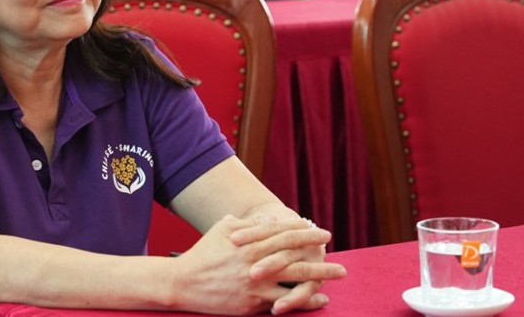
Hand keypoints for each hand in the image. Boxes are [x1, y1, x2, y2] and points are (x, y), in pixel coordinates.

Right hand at [171, 215, 344, 314]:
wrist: (183, 283)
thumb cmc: (203, 254)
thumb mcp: (222, 231)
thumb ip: (246, 225)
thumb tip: (266, 221)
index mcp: (249, 241)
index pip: (283, 232)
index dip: (303, 231)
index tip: (319, 231)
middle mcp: (256, 261)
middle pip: (294, 253)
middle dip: (317, 249)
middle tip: (333, 247)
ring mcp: (256, 283)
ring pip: (296, 278)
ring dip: (321, 274)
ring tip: (340, 273)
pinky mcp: (253, 302)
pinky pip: (285, 301)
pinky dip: (305, 300)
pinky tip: (320, 298)